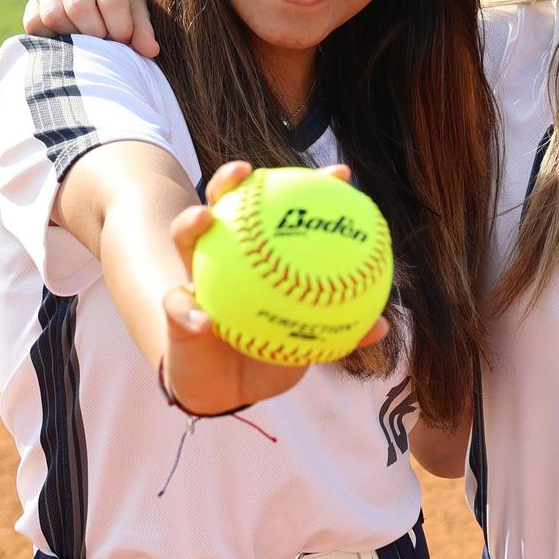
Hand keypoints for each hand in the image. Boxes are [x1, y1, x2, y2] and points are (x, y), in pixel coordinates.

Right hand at [22, 0, 158, 56]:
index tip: (125, 41)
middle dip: (96, 33)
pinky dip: (51, 38)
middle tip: (105, 44)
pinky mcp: (32, 3)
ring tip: (88, 42)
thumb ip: (143, 31)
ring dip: (73, 36)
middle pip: (79, 6)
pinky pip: (35, 23)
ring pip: (54, 16)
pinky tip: (69, 40)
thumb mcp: (137, 16)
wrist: (97, 11)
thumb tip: (150, 50)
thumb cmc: (122, 12)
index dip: (120, 26)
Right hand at [160, 162, 389, 414]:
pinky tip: (204, 320)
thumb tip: (383, 326)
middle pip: (226, 203)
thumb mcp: (310, 344)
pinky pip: (178, 307)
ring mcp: (197, 277)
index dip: (312, 188)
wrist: (229, 388)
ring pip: (186, 236)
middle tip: (245, 169)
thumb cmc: (272, 353)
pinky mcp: (176, 309)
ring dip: (191, 222)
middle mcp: (227, 256)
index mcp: (263, 257)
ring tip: (203, 217)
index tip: (340, 174)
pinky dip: (190, 312)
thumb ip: (342, 332)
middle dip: (232, 178)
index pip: (285, 213)